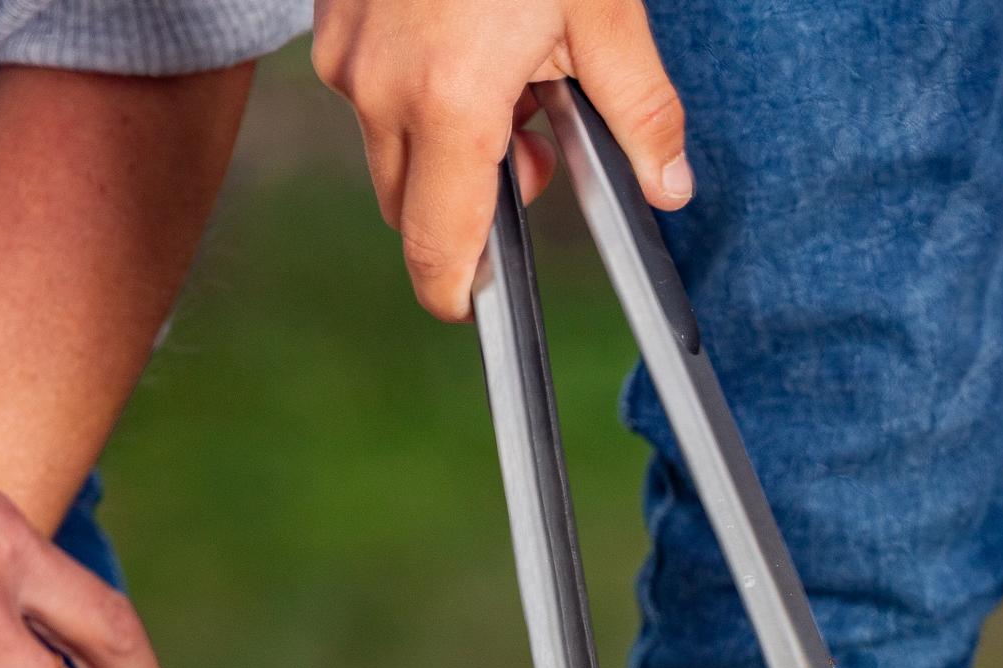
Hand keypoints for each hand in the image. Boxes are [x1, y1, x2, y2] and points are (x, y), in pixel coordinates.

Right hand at [312, 0, 690, 318]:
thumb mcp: (604, 7)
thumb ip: (640, 107)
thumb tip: (669, 181)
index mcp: (447, 102)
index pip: (435, 245)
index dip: (455, 289)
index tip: (473, 304)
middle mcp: (377, 86)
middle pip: (409, 203)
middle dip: (471, 200)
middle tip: (541, 138)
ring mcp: (345, 49)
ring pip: (390, 143)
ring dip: (448, 138)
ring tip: (514, 67)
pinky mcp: (332, 16)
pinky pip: (371, 84)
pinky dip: (421, 86)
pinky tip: (472, 35)